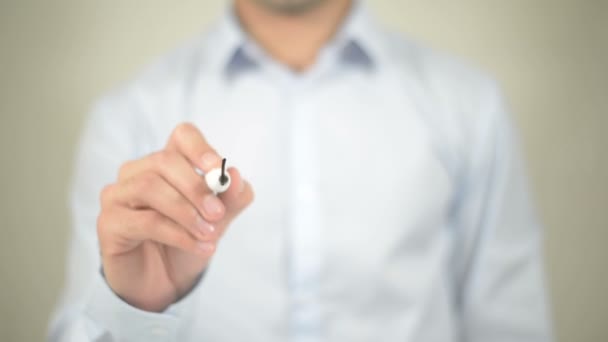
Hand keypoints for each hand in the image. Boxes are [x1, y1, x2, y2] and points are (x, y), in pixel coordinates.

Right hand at [97, 123, 253, 311]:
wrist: (164, 283)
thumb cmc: (187, 241)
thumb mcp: (217, 221)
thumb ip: (230, 199)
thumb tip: (236, 177)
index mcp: (169, 164)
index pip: (183, 136)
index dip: (200, 148)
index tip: (219, 169)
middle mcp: (138, 172)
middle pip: (165, 160)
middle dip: (196, 187)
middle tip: (217, 213)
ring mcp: (119, 195)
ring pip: (149, 187)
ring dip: (186, 212)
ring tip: (209, 234)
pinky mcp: (108, 222)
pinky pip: (143, 221)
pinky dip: (177, 234)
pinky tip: (199, 247)